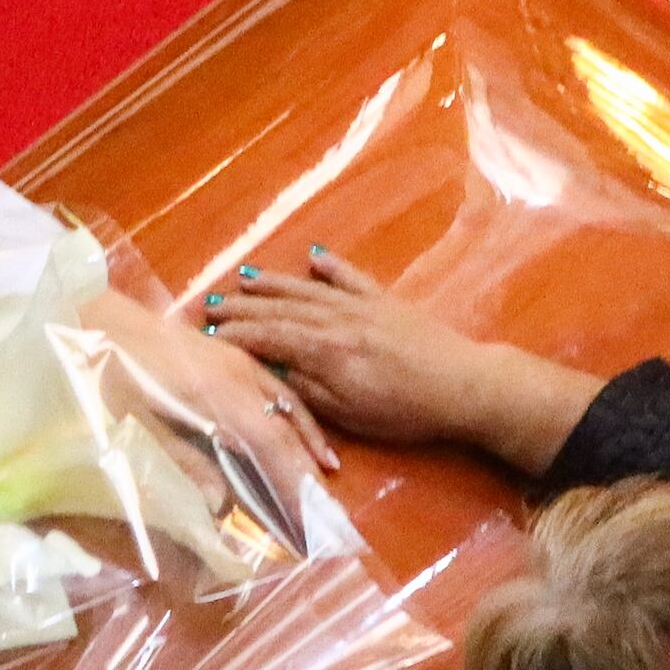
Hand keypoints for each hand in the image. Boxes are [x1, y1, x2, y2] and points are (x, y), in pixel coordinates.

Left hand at [85, 285, 338, 504]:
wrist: (97, 318)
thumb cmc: (107, 373)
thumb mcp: (135, 424)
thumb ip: (181, 461)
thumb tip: (221, 502)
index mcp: (215, 393)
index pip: (269, 444)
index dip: (291, 483)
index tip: (308, 520)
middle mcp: (237, 374)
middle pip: (284, 427)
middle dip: (305, 471)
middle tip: (323, 514)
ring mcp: (238, 361)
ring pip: (287, 405)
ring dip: (306, 444)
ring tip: (323, 480)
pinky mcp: (231, 356)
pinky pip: (276, 388)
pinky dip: (296, 414)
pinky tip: (302, 434)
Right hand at [200, 248, 593, 474]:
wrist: (462, 384)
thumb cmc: (404, 409)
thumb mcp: (348, 412)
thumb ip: (306, 389)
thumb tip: (270, 370)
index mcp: (322, 350)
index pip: (267, 337)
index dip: (235, 336)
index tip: (207, 335)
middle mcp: (335, 319)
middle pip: (280, 309)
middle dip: (243, 307)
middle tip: (210, 305)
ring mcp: (360, 305)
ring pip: (307, 290)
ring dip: (274, 283)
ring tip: (245, 277)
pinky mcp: (384, 302)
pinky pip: (350, 279)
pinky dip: (331, 267)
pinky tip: (315, 257)